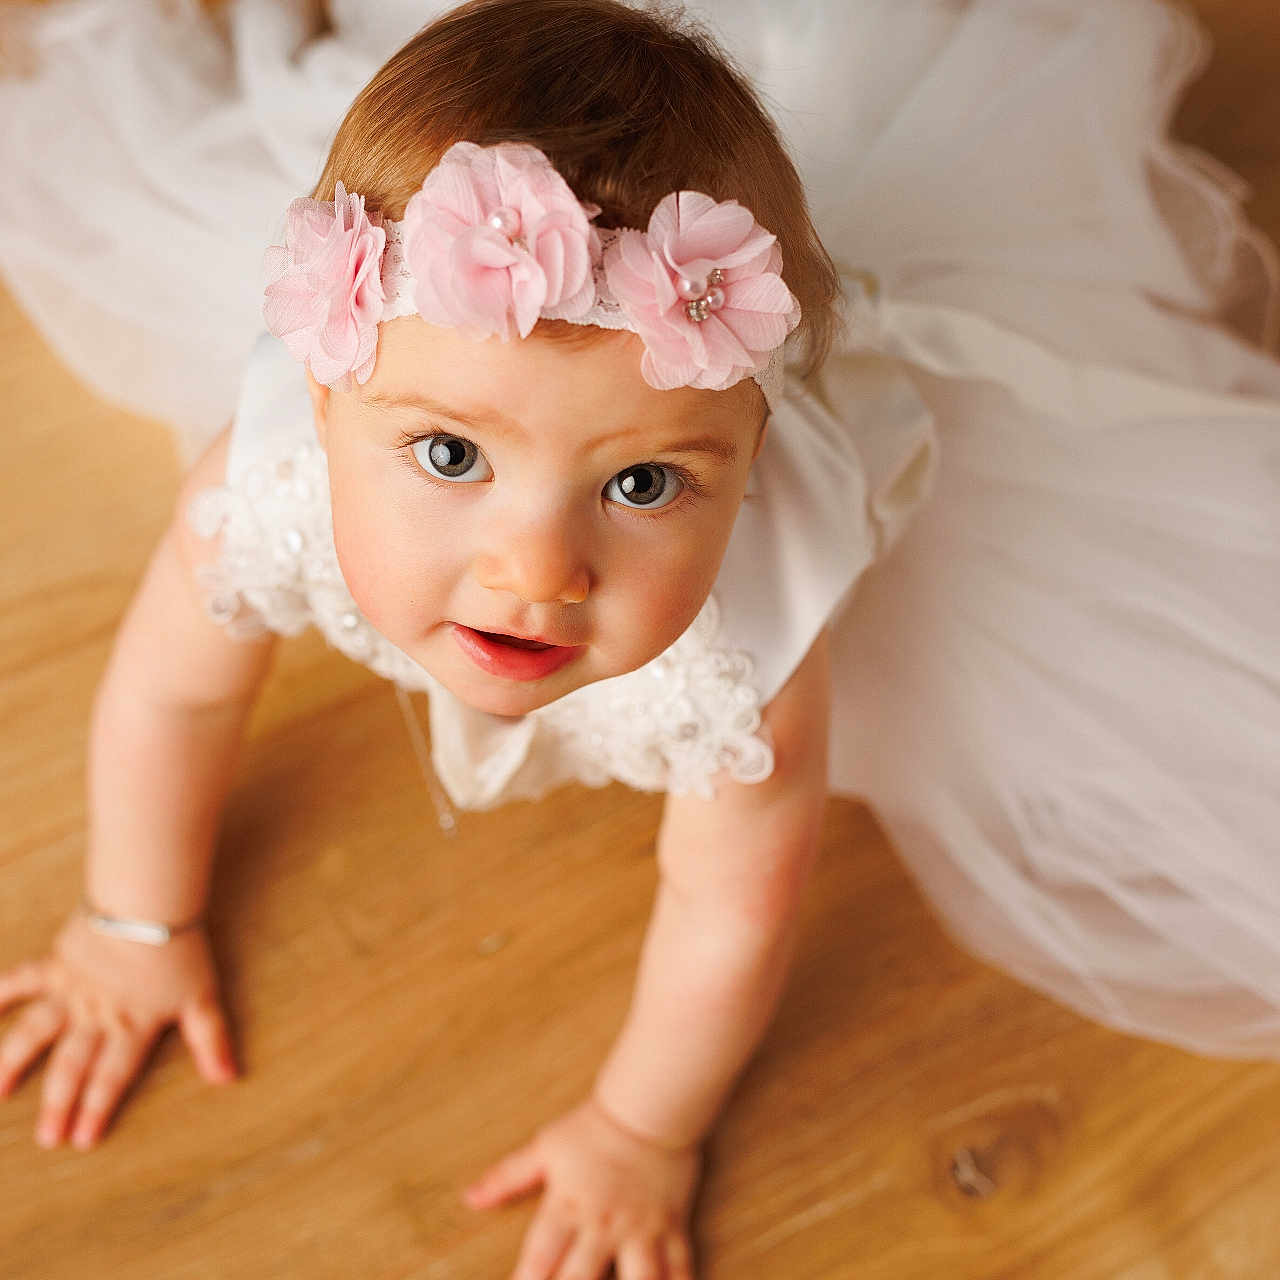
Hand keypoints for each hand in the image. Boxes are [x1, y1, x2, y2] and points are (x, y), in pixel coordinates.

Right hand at [0, 907, 236, 1149]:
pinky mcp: (56, 963)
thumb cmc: (180, 950)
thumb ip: (212, 1040)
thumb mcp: (204, 997)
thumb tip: (229, 1079)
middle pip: (72, 1066)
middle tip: (45, 1137)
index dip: (97, 1109)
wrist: (147, 905)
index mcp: (132, 1026)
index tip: (80, 1141)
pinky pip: (21, 979)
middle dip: (58, 1105)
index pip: (112, 1077)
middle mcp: (97, 1016)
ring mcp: (72, 991)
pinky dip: (0, 992)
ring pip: (35, 1033)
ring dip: (12, 1062)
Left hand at [463, 1094, 700, 1279]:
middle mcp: (603, 1225)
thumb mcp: (545, 1149)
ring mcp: (641, 1230)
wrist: (649, 1107)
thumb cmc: (593, 1127)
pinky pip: (682, 1268)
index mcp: (568, 1207)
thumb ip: (507, 1178)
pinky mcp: (673, 1228)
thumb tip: (470, 1198)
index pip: (539, 1260)